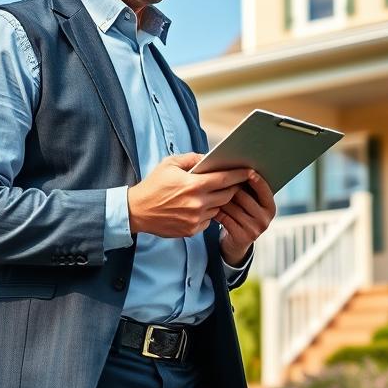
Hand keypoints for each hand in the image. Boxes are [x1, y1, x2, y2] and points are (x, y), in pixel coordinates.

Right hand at [127, 152, 251, 238]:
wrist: (137, 211)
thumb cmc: (153, 185)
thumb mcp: (170, 164)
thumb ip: (192, 158)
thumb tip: (209, 157)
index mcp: (193, 185)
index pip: (224, 179)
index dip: (239, 174)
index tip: (249, 171)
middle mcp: (197, 203)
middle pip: (227, 195)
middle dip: (232, 187)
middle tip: (234, 182)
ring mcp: (195, 219)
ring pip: (218, 208)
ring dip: (219, 201)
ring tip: (213, 194)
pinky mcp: (191, 230)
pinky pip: (208, 220)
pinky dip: (207, 213)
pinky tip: (199, 207)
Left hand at [216, 171, 276, 265]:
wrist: (236, 244)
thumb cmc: (241, 216)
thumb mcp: (251, 205)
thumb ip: (249, 190)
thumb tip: (237, 169)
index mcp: (270, 207)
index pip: (263, 189)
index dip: (254, 178)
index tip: (245, 168)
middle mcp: (265, 219)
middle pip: (243, 196)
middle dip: (229, 186)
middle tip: (216, 178)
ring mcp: (254, 229)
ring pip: (232, 206)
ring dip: (219, 199)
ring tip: (210, 191)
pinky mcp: (241, 236)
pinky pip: (225, 218)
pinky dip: (216, 211)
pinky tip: (209, 207)